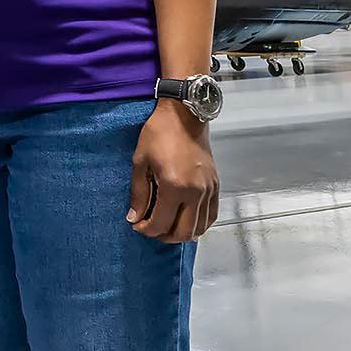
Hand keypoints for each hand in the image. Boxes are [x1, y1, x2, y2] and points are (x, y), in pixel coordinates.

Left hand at [128, 101, 217, 243]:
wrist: (184, 114)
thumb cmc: (159, 133)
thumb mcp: (140, 161)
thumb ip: (138, 194)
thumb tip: (134, 217)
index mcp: (174, 186)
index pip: (161, 223)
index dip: (146, 229)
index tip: (137, 225)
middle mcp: (195, 192)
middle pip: (183, 232)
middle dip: (164, 236)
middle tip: (151, 228)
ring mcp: (208, 190)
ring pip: (200, 228)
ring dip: (182, 233)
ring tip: (167, 226)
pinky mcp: (216, 185)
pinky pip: (211, 215)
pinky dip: (199, 224)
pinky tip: (186, 220)